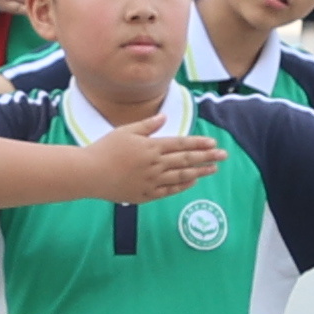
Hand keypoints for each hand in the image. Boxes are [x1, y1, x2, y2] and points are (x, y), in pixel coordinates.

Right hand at [74, 125, 225, 204]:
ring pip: (181, 176)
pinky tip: (193, 182)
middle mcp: (154, 164)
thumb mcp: (125, 131)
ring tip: (213, 169)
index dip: (198, 144)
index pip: (180, 144)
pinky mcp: (145, 194)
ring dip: (199, 172)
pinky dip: (182, 186)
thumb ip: (147, 125)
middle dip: (207, 157)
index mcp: (150, 147)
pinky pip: (169, 191)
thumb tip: (165, 118)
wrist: (89, 174)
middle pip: (186, 160)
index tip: (213, 143)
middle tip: (224, 155)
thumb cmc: (105, 149)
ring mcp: (151, 181)